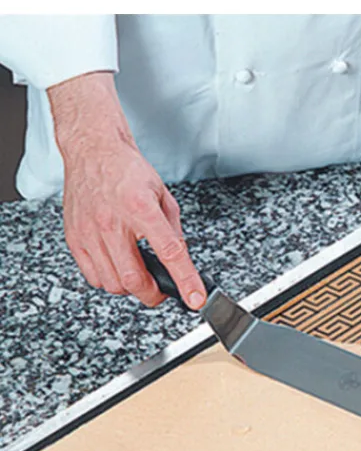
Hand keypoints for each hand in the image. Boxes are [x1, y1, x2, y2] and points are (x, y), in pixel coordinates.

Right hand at [48, 72, 206, 307]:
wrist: (93, 151)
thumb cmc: (128, 171)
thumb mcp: (164, 197)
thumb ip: (174, 231)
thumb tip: (181, 262)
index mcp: (141, 208)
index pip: (169, 253)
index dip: (185, 281)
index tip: (195, 299)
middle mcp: (112, 222)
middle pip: (134, 279)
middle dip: (153, 294)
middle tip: (162, 290)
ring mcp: (90, 232)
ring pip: (113, 283)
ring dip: (131, 288)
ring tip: (140, 275)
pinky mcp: (75, 238)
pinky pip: (93, 277)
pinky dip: (110, 281)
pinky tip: (119, 268)